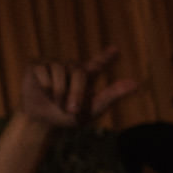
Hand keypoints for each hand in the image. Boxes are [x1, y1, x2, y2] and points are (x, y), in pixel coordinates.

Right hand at [20, 48, 137, 128]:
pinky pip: (43, 71)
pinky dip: (45, 87)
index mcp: (86, 78)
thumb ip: (113, 95)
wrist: (43, 122)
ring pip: (59, 71)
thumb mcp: (93, 109)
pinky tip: (43, 92)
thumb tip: (136, 83)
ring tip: (56, 101)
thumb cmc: (68, 117)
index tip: (116, 50)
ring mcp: (53, 64)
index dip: (106, 57)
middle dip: (75, 92)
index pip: (97, 64)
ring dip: (59, 92)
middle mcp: (71, 68)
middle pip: (78, 71)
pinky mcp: (37, 65)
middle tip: (71, 109)